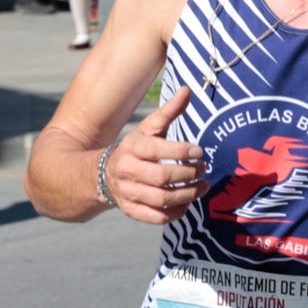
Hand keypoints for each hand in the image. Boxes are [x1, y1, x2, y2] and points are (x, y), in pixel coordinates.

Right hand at [102, 88, 207, 224]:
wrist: (103, 175)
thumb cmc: (136, 149)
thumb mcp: (148, 129)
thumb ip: (168, 112)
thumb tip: (187, 90)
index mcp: (131, 147)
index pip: (156, 150)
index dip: (180, 151)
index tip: (200, 151)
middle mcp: (127, 170)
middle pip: (162, 177)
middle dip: (188, 174)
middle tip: (204, 170)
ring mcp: (128, 193)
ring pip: (162, 198)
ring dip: (187, 194)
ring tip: (202, 186)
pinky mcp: (131, 210)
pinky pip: (157, 216)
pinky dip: (176, 212)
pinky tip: (188, 202)